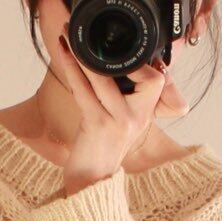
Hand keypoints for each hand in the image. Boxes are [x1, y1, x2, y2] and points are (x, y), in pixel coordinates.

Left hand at [51, 30, 190, 194]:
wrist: (90, 183)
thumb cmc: (100, 149)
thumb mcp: (121, 122)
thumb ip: (126, 97)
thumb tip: (114, 66)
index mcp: (145, 114)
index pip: (156, 81)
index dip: (144, 66)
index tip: (123, 54)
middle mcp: (138, 118)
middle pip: (143, 78)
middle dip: (117, 55)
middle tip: (91, 37)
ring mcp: (120, 122)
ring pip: (105, 78)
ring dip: (84, 55)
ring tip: (70, 38)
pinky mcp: (98, 125)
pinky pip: (84, 89)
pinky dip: (72, 69)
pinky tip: (65, 55)